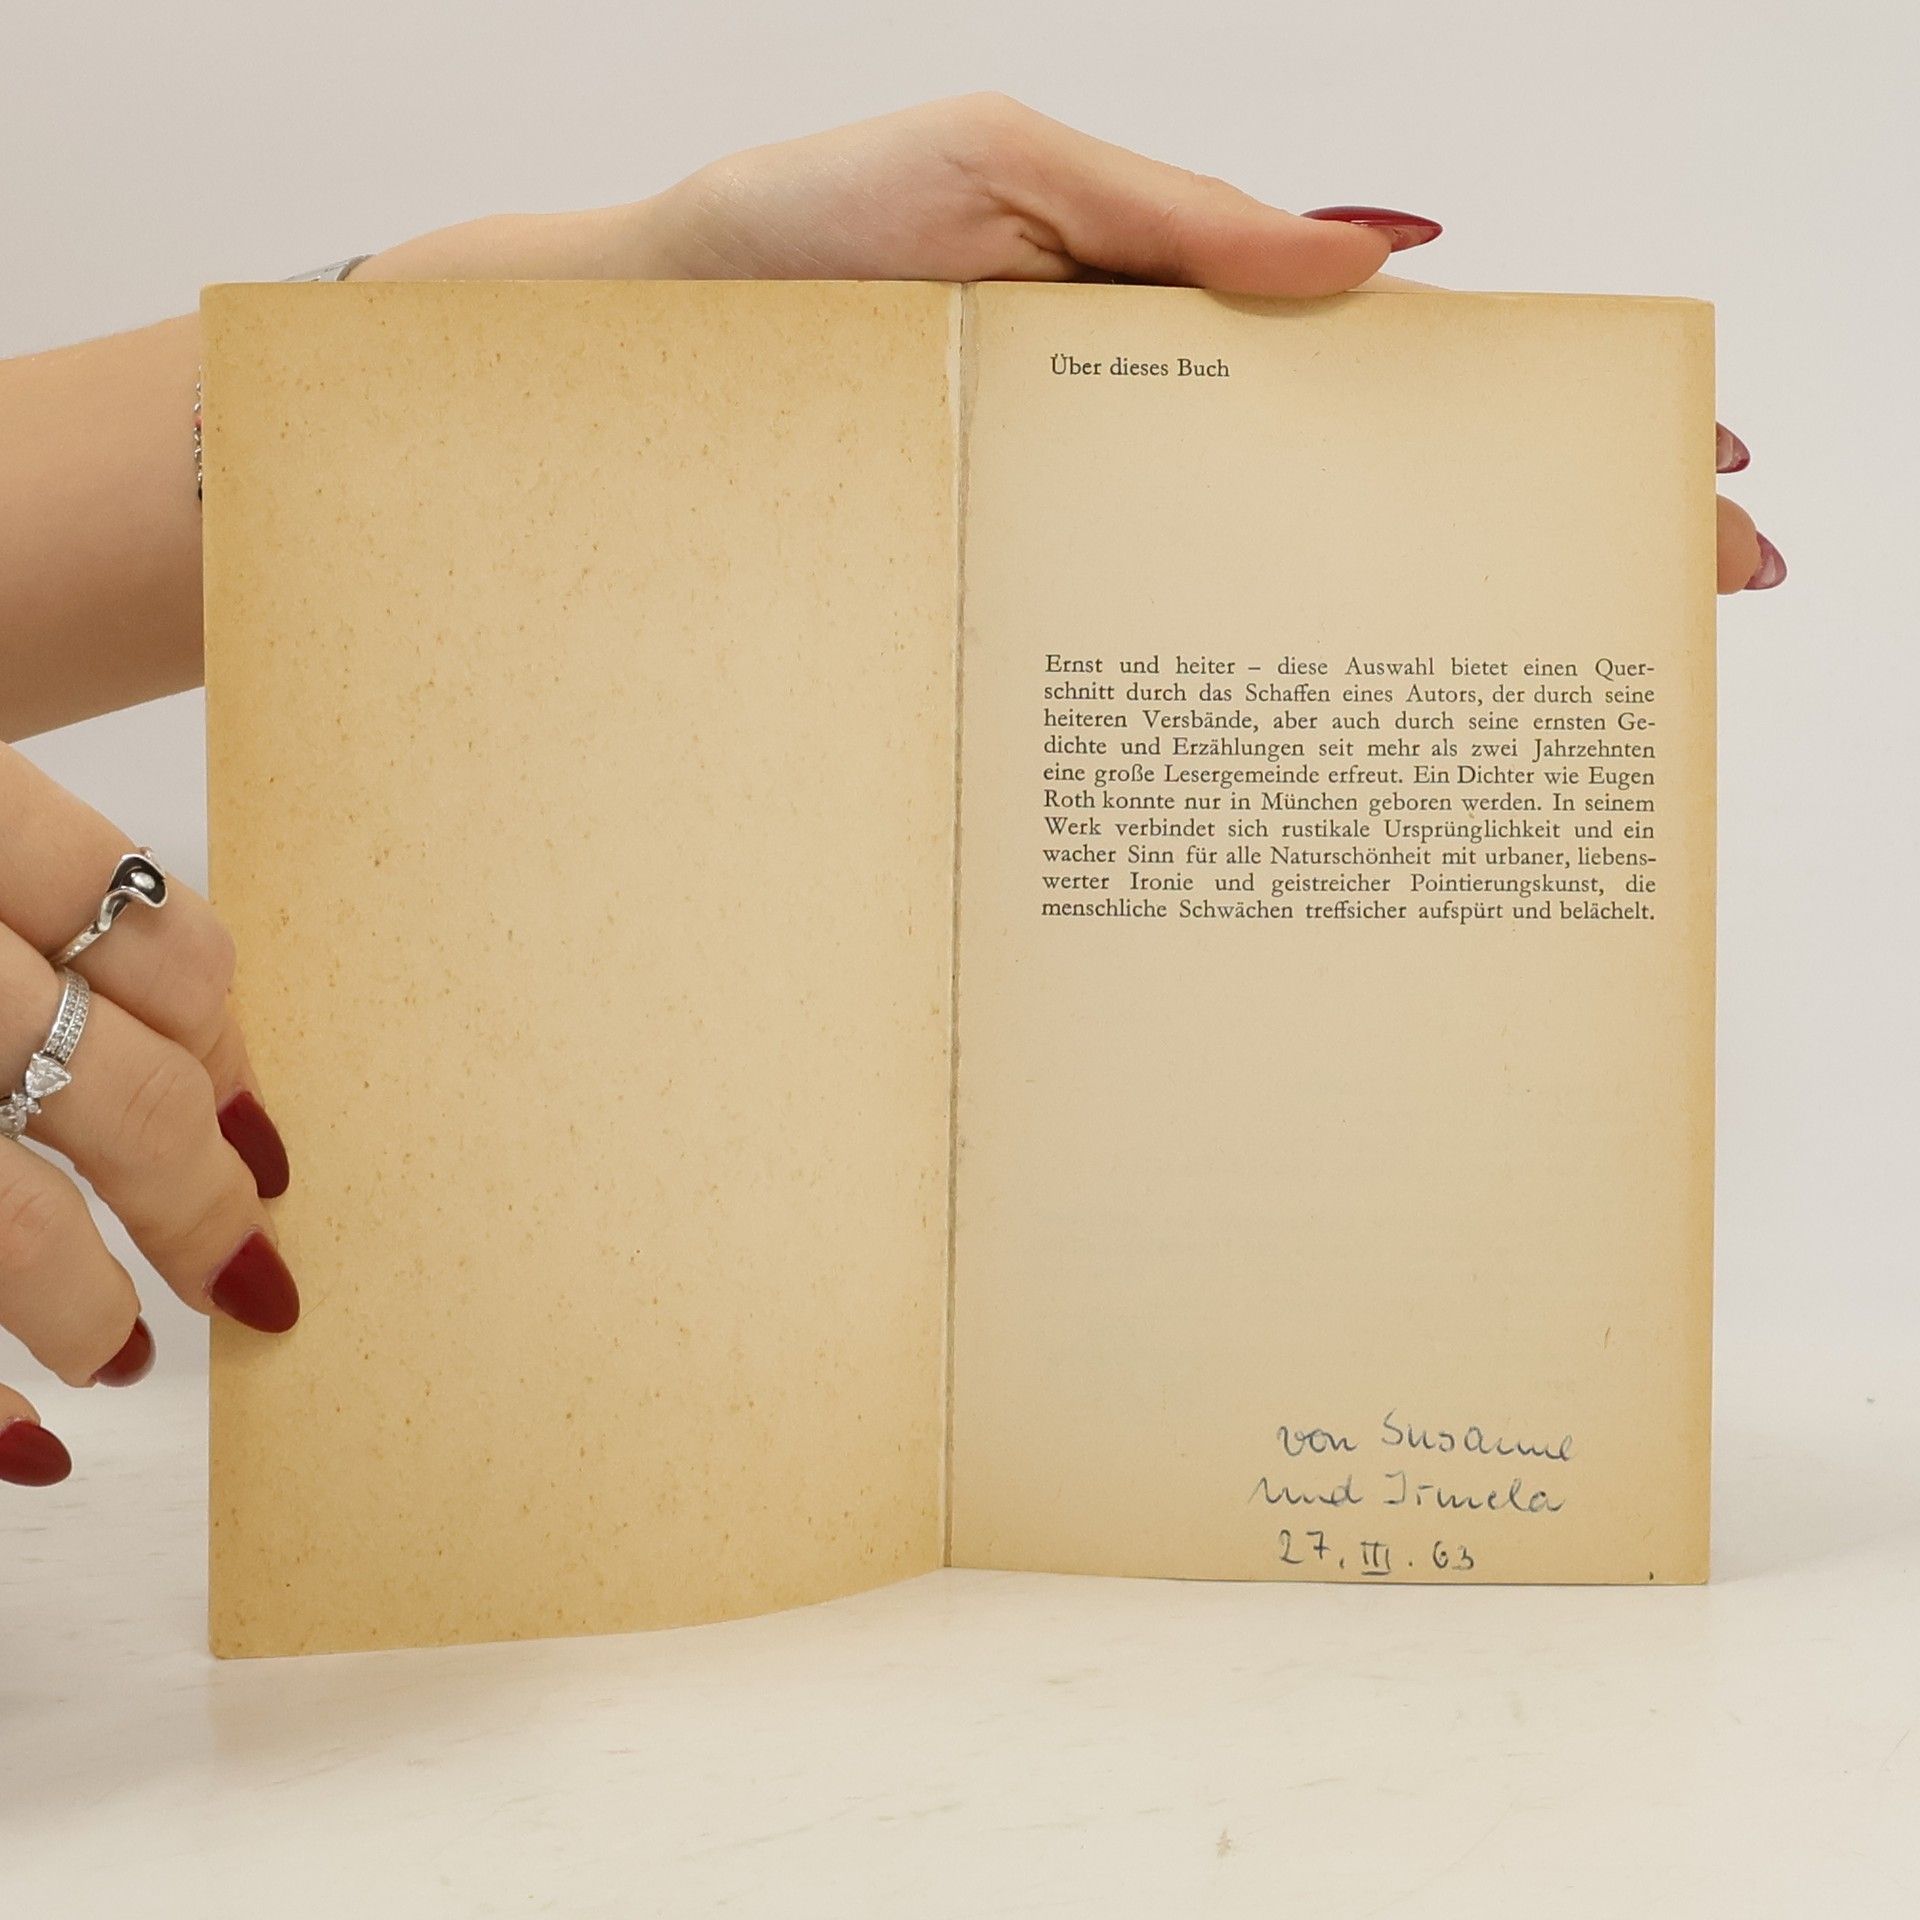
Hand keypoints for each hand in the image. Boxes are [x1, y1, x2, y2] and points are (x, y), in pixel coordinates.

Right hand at [0, 748, 294, 1488]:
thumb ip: (36, 855)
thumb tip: (218, 1039)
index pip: (168, 938)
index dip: (233, 1047)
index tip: (265, 1133)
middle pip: (111, 1089)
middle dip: (192, 1200)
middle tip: (251, 1274)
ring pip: (1, 1209)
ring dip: (74, 1303)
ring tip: (120, 1353)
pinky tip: (21, 1447)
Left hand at [447, 94, 1780, 593]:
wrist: (633, 348)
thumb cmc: (793, 243)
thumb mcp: (998, 170)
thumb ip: (1174, 218)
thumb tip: (1373, 252)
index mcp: (1171, 318)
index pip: (1397, 366)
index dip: (1540, 412)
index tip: (1686, 468)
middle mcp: (1142, 437)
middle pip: (1362, 491)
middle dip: (1524, 541)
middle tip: (1675, 604)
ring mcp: (1075, 528)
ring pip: (1255, 589)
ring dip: (1387, 649)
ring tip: (1518, 725)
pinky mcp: (1001, 598)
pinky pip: (1127, 654)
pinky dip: (1215, 710)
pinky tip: (1292, 782)